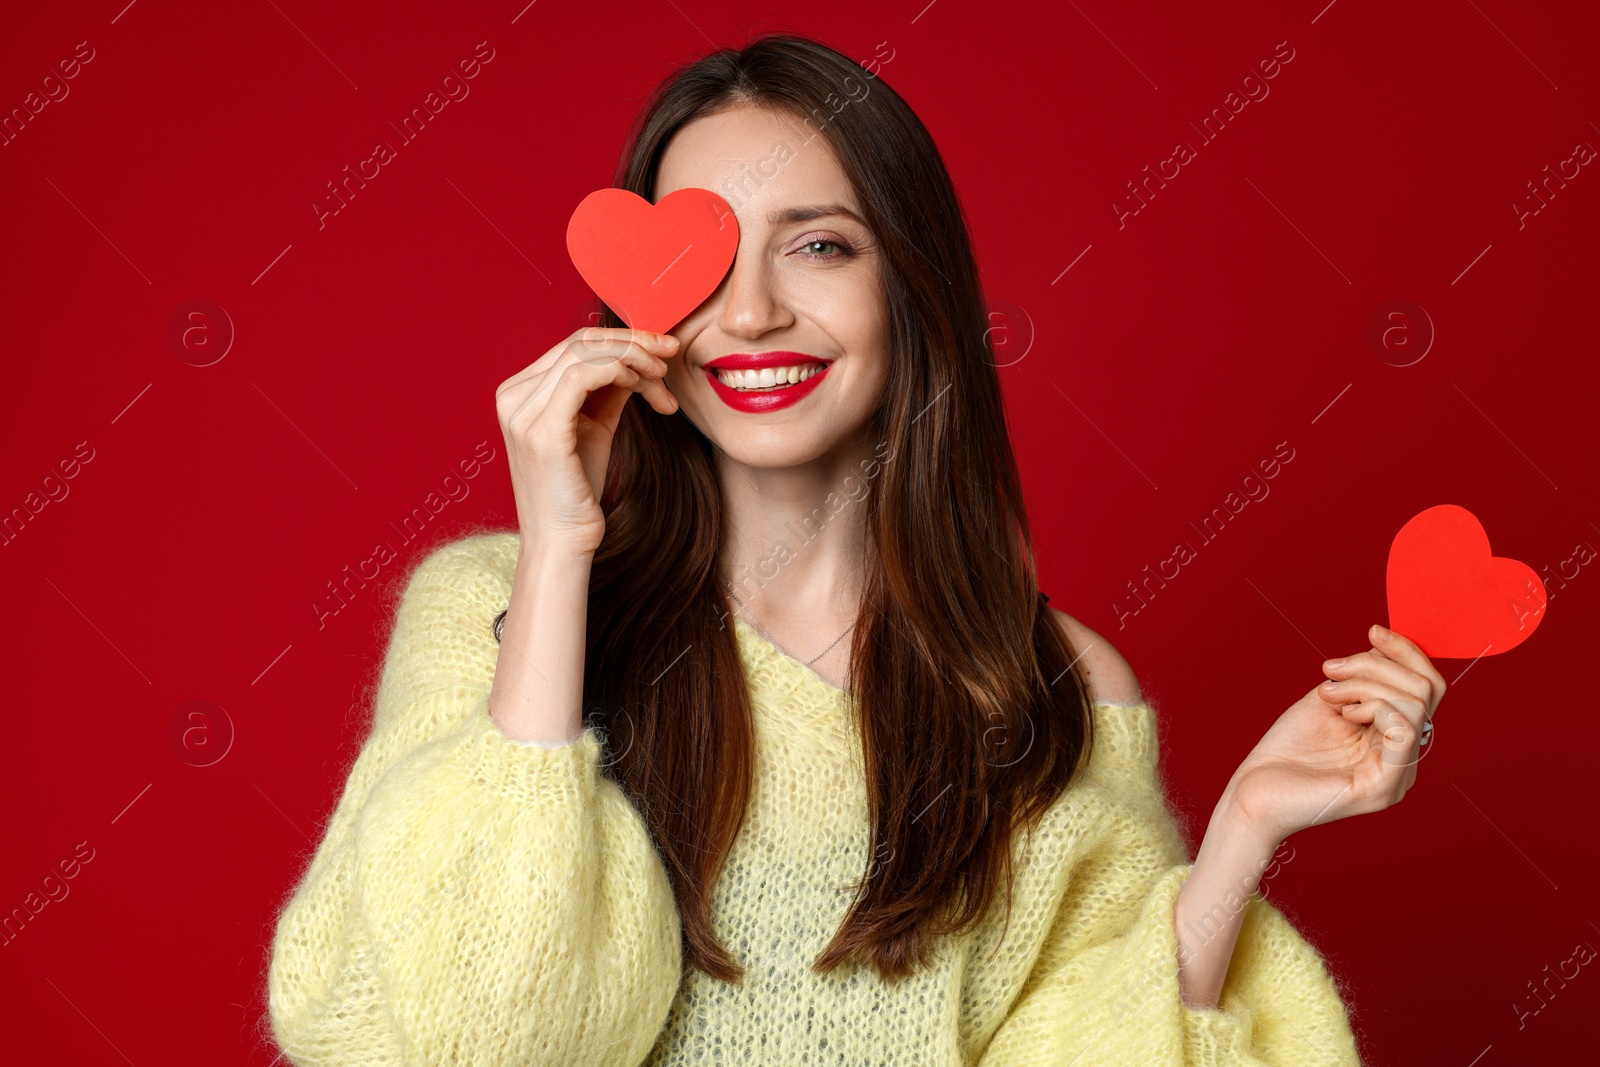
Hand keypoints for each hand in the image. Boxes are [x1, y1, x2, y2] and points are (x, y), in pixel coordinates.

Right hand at [495, 325, 679, 555]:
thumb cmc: (577, 490)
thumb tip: (637, 357)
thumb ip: (607, 390)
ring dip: (634, 358)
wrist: (562, 541)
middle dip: (633, 341)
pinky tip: (645, 387)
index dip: (621, 338)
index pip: (572, 345)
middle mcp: (512, 397)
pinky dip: (621, 371)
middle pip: (579, 342)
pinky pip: (584, 375)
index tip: (662, 349)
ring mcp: (521, 412)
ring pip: (585, 353)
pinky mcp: (541, 430)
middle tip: (671, 352)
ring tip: (662, 379)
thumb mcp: (594, 428)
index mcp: (519, 393)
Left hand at [1223, 624, 1447, 843]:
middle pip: (1425, 691)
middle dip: (1377, 665)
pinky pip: (1404, 729)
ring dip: (1366, 684)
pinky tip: (1343, 713)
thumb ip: (1362, 678)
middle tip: (1330, 669)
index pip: (1427, 689)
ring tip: (1327, 694)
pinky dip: (1374, 705)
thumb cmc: (1286, 750)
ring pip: (1414, 704)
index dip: (1406, 652)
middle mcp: (1404, 760)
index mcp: (1394, 741)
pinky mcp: (1384, 788)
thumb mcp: (1330, 700)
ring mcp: (1399, 777)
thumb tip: (1385, 646)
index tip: (1372, 631)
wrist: (1252, 793)